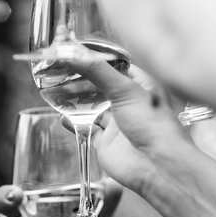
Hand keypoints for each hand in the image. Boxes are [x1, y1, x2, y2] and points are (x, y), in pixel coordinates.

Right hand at [66, 54, 196, 192]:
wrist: (157, 166)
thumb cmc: (154, 125)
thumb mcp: (125, 90)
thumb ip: (97, 71)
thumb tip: (73, 54)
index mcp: (141, 86)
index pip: (116, 66)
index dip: (98, 58)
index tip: (77, 50)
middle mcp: (129, 104)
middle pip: (101, 87)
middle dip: (83, 80)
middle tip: (63, 68)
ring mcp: (117, 124)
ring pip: (93, 108)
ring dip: (77, 101)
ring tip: (58, 89)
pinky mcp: (106, 143)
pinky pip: (87, 130)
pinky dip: (74, 123)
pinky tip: (63, 116)